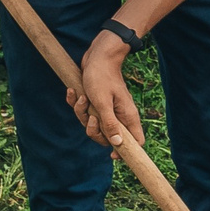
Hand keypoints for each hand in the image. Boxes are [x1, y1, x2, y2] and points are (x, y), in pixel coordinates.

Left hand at [69, 33, 144, 148]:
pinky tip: (73, 92)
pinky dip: (77, 103)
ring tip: (82, 97)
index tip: (112, 155)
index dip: (126, 151)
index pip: (136, 142)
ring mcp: (107, 108)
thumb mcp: (102, 103)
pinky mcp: (96, 102)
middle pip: (107, 137)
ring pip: (92, 124)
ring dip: (82, 112)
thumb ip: (109, 124)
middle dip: (93, 130)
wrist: (97, 55)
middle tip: (91, 118)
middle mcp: (119, 115)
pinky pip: (84, 111)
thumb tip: (117, 145)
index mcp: (126, 116)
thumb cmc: (101, 77)